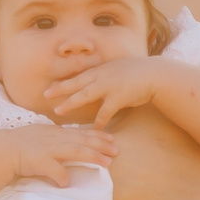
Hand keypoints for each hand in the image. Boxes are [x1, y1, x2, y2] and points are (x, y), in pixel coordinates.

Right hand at [6, 122, 116, 186]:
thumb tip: (70, 141)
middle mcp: (54, 138)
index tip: (111, 139)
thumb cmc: (20, 144)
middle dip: (101, 145)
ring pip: (75, 151)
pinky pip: (55, 170)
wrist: (1, 150)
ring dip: (92, 156)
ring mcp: (47, 149)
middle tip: (117, 150)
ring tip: (106, 163)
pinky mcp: (39, 161)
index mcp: (55, 132)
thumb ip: (56, 137)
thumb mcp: (41, 135)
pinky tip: (67, 183)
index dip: (97, 135)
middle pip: (82, 140)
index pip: (80, 132)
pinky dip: (62, 177)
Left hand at [47, 57, 169, 127]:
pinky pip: (104, 112)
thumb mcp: (116, 70)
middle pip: (75, 83)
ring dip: (71, 103)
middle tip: (45, 95)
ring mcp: (109, 86)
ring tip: (59, 111)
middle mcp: (101, 76)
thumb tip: (94, 82)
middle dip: (59, 89)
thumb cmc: (137, 73)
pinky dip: (98, 122)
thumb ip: (104, 76)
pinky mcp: (118, 97)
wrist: (154, 74)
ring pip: (84, 95)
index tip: (49, 87)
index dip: (63, 82)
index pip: (77, 76)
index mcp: (100, 70)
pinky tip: (93, 130)